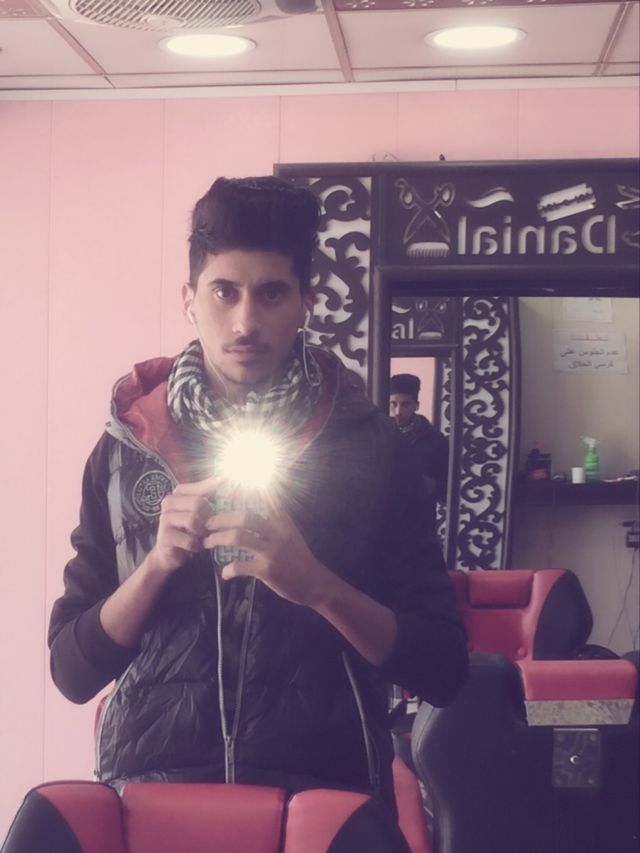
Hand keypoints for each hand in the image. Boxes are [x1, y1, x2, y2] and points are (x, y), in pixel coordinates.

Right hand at [147, 475, 218, 575]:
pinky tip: (195, 546)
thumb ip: (208, 495)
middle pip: (198, 503)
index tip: (232, 489)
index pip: (201, 487)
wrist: (169, 553)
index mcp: (178, 493)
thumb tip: (224, 478)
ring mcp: (164, 519)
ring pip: (193, 521)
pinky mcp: (164, 537)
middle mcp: (169, 502)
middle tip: (209, 526)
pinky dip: (196, 545)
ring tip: (201, 536)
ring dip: (201, 532)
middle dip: (207, 517)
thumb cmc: (188, 529)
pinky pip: (189, 540)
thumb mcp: (199, 511)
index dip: (216, 490)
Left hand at [203, 499, 330, 606]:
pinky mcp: (267, 570)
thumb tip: (261, 505)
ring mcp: (272, 551)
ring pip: (238, 537)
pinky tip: (225, 574)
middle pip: (244, 517)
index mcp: (282, 521)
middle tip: (207, 524)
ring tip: (207, 543)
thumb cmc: (300, 558)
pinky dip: (228, 570)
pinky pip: (240, 566)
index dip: (242, 492)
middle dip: (221, 519)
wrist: (315, 584)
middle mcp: (277, 532)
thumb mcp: (291, 534)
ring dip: (218, 539)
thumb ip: (276, 520)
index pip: (262, 498)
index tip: (224, 490)